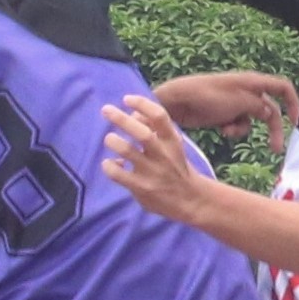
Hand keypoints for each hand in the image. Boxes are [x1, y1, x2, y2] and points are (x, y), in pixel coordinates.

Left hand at [98, 92, 220, 224]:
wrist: (192, 200)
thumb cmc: (176, 167)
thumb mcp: (173, 146)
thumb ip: (156, 131)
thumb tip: (133, 114)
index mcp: (172, 142)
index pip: (160, 117)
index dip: (142, 104)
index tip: (127, 99)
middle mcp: (163, 155)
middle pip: (141, 133)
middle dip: (121, 119)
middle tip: (106, 110)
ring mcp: (152, 172)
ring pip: (126, 150)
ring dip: (113, 141)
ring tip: (110, 139)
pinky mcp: (141, 187)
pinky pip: (117, 173)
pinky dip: (108, 166)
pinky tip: (110, 164)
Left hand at [154, 71, 294, 138]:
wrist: (176, 102)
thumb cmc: (206, 96)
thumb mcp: (238, 101)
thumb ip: (259, 107)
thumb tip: (271, 113)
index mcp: (252, 82)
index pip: (282, 87)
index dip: (293, 103)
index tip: (295, 122)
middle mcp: (247, 91)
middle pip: (270, 110)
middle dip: (273, 129)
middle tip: (274, 149)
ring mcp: (235, 103)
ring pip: (253, 120)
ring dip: (244, 130)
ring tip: (230, 133)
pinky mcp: (224, 113)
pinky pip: (238, 124)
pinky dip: (233, 129)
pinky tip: (222, 130)